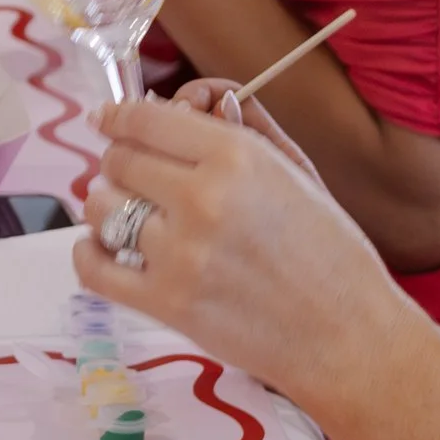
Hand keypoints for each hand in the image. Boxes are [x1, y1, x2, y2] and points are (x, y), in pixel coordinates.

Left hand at [71, 92, 401, 409]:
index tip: (107, 121)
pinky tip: (104, 250)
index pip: (144, 118)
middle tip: (137, 179)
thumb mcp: (297, 173)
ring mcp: (181, 252)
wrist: (350, 339)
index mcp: (237, 156)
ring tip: (134, 219)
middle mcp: (203, 197)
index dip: (118, 117)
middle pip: (118, 159)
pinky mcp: (167, 302)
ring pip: (100, 206)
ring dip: (108, 208)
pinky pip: (92, 267)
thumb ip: (242, 129)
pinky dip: (89, 254)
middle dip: (122, 163)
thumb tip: (196, 100)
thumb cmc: (331, 254)